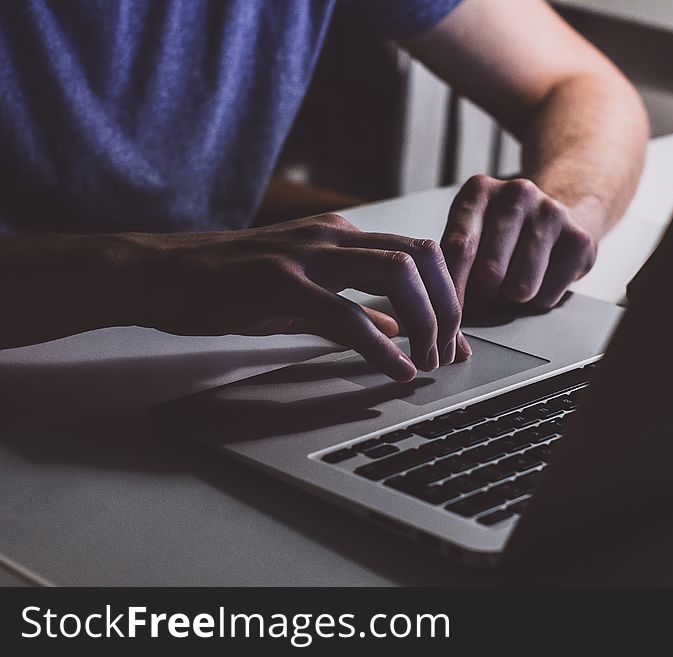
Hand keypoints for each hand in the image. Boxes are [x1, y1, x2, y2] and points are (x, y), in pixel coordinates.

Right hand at [134, 213, 468, 380]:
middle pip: (421, 257)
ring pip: (396, 274)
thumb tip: (397, 326)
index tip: (456, 338)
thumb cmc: (229, 284)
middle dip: (447, 307)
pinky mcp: (279, 283)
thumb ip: (353, 304)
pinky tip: (395, 370)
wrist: (160, 274)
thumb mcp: (303, 292)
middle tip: (448, 352)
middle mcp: (332, 236)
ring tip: (426, 361)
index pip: (418, 253)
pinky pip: (346, 314)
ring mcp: (306, 255)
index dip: (448, 295)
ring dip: (424, 321)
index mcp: (341, 235)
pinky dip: (381, 346)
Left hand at [441, 175, 598, 309]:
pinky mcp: (579, 239)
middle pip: (489, 273)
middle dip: (484, 295)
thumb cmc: (502, 234)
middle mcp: (517, 194)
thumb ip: (452, 262)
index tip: (446, 312)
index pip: (459, 248)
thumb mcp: (470, 233)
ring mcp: (551, 213)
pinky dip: (538, 300)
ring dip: (512, 299)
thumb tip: (444, 304)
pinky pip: (547, 296)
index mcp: (479, 190)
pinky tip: (540, 278)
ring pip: (520, 289)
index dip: (452, 288)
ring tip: (512, 282)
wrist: (560, 216)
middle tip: (488, 289)